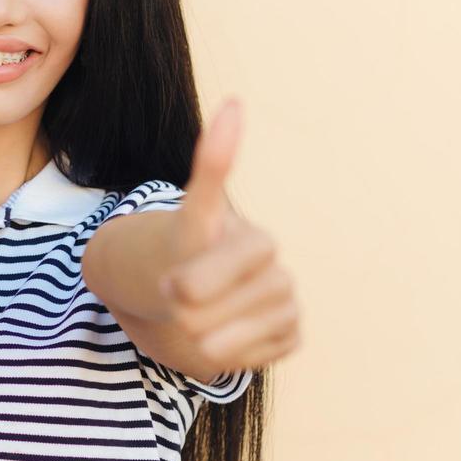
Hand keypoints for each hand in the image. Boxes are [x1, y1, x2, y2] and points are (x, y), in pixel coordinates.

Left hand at [160, 98, 302, 370]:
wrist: (181, 296)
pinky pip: (257, 358)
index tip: (172, 286)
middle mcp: (279, 274)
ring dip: (212, 338)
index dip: (204, 277)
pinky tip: (218, 338)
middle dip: (197, 310)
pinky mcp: (288, 340)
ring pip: (246, 337)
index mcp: (258, 241)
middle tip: (177, 303)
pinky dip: (232, 354)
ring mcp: (287, 308)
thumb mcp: (191, 212)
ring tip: (192, 330)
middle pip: (238, 305)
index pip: (241, 261)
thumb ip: (214, 164)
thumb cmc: (185, 251)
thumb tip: (235, 102)